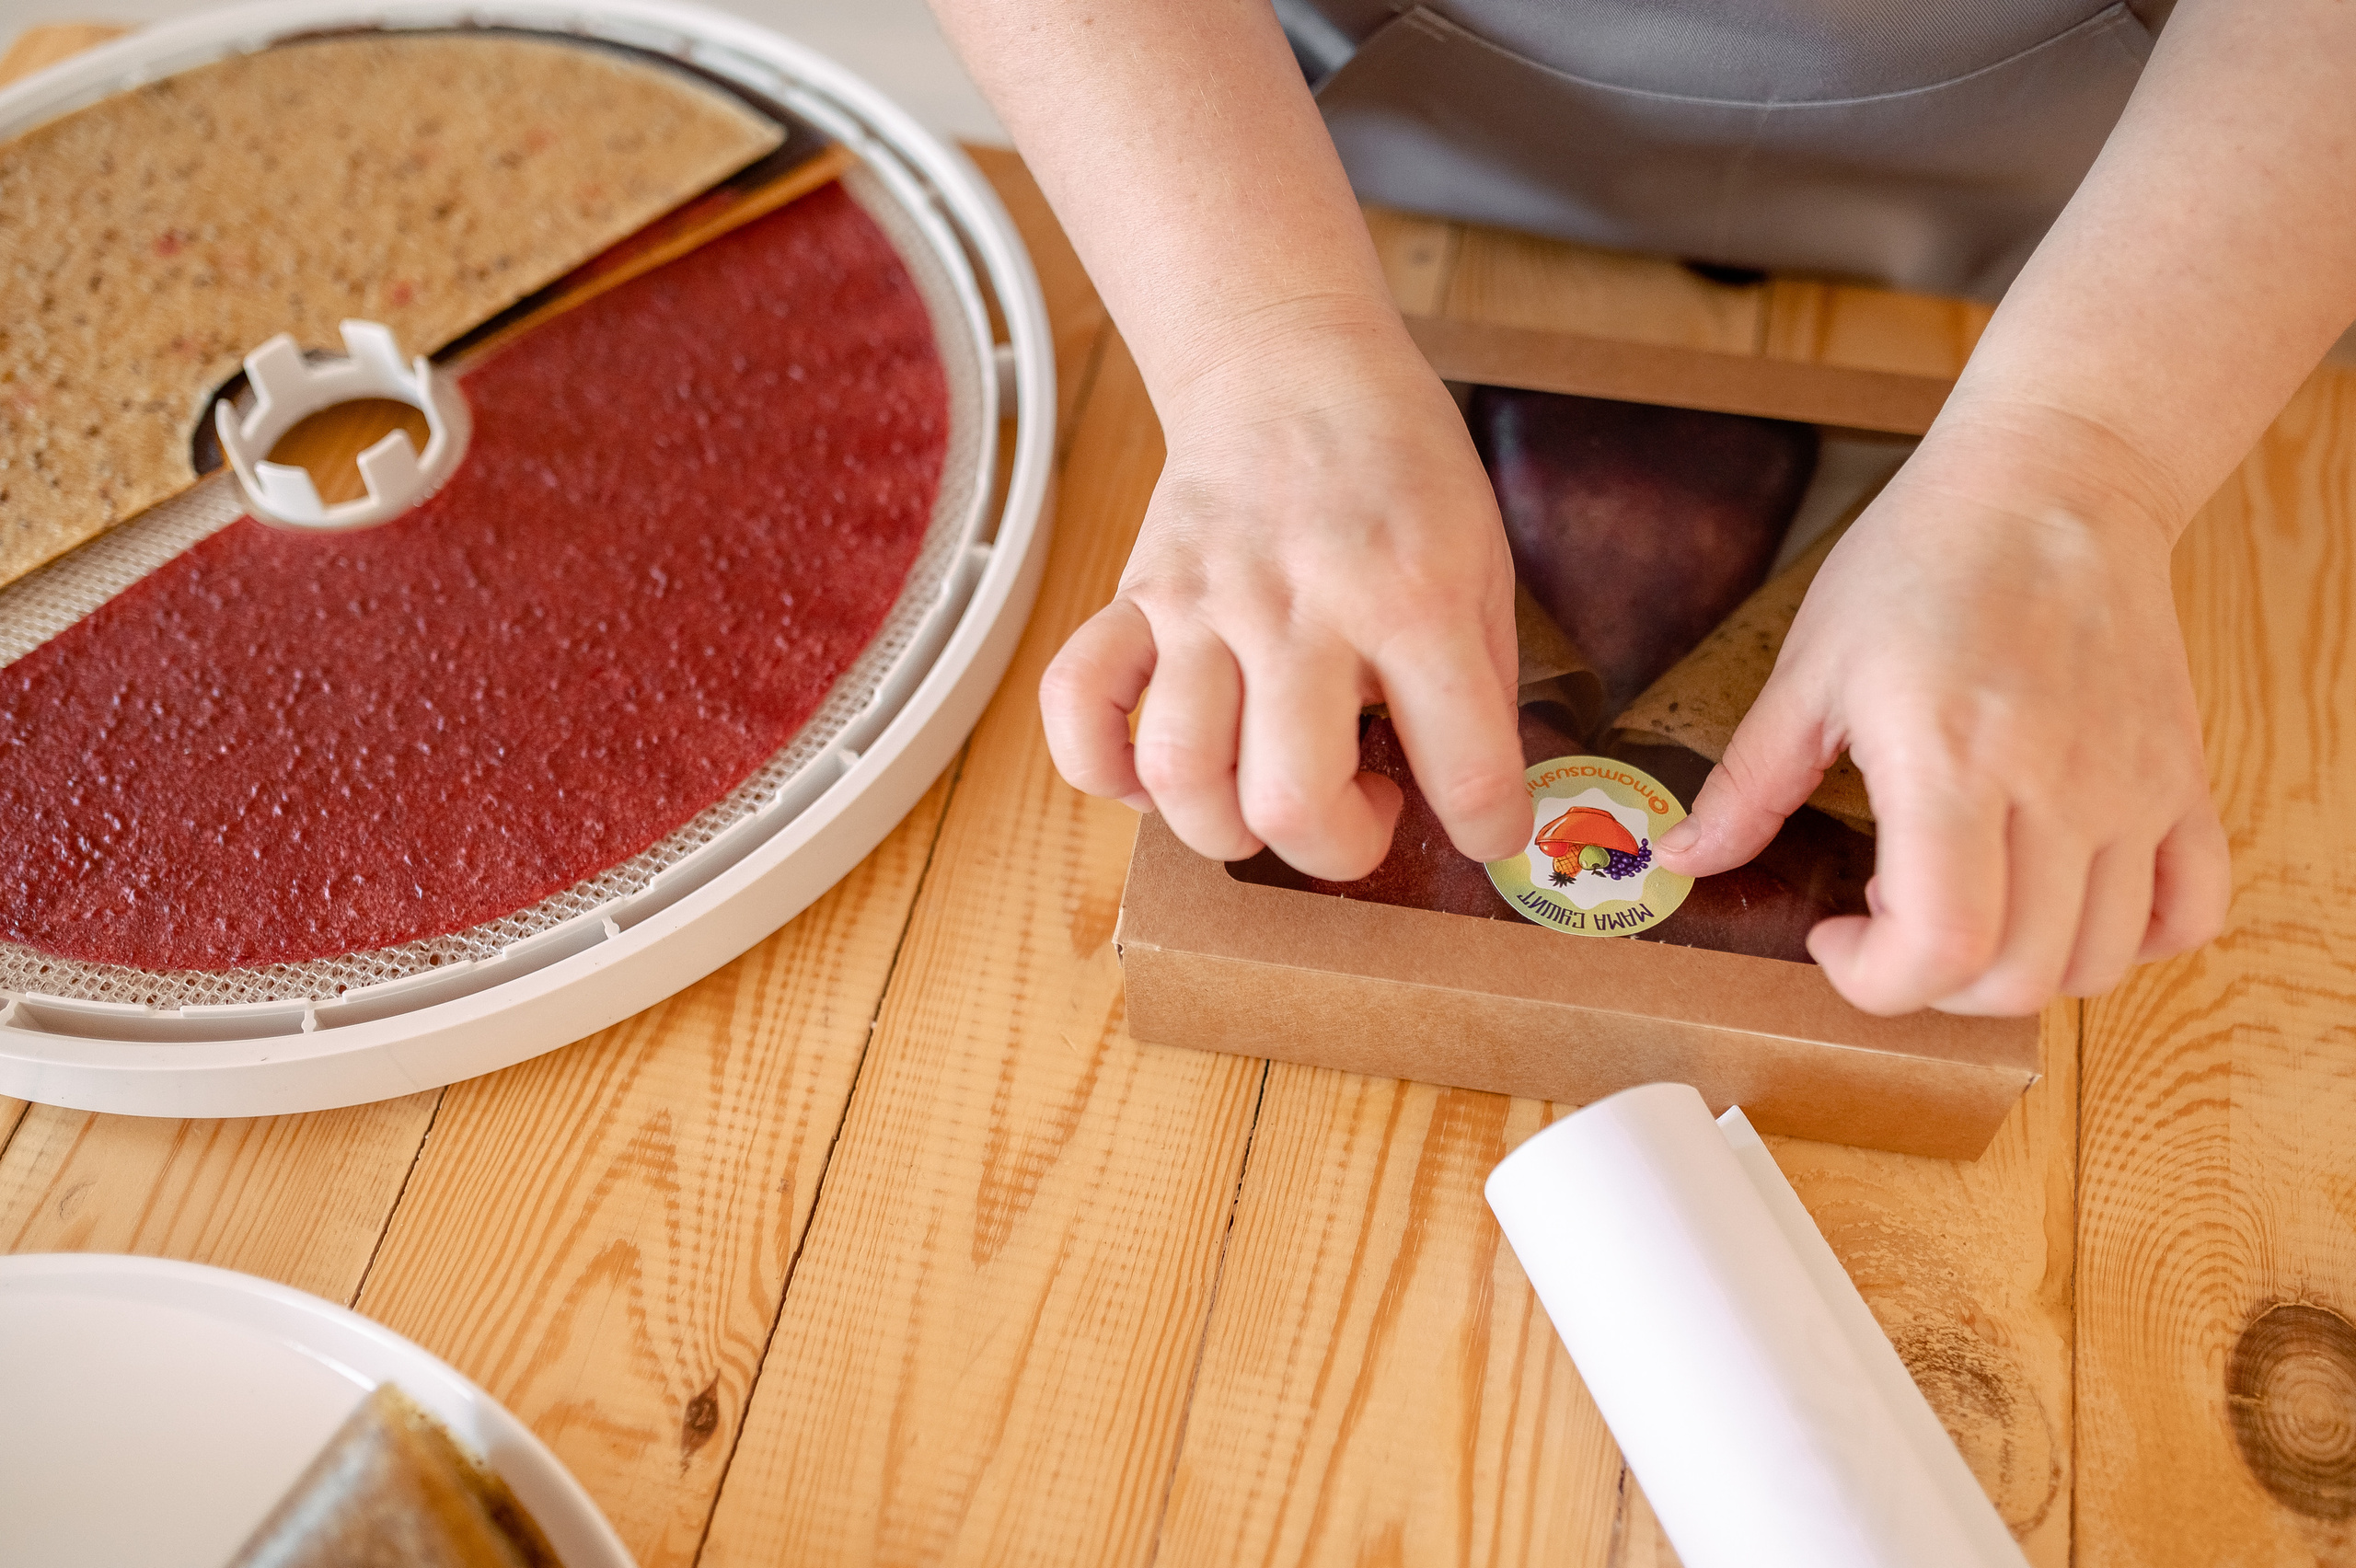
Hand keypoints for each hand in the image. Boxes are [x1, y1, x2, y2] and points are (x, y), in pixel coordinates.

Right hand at [1040, 312, 1528, 878]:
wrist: (1288, 363)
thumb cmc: (1394, 466)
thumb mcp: (1483, 560)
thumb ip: (1480, 683)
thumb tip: (1479, 802)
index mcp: (1414, 597)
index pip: (1464, 767)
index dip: (1487, 829)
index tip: (1483, 827)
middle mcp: (1302, 607)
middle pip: (1290, 805)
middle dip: (1337, 849)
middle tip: (1360, 806)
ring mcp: (1203, 605)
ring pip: (1180, 775)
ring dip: (1225, 826)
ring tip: (1264, 792)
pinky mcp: (1134, 600)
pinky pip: (1077, 710)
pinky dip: (1105, 771)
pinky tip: (1157, 774)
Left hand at [1655, 406, 2229, 1014]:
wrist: (2055, 482)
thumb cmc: (1922, 561)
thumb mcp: (1810, 668)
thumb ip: (1748, 782)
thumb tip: (1683, 859)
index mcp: (1951, 761)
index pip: (1941, 948)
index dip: (1873, 980)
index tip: (1833, 934)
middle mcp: (2058, 789)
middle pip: (2017, 976)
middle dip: (1929, 984)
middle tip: (1887, 922)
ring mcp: (2133, 790)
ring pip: (2099, 963)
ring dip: (2019, 970)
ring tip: (1966, 903)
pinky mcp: (2181, 779)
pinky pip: (2189, 913)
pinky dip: (2132, 942)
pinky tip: (2065, 905)